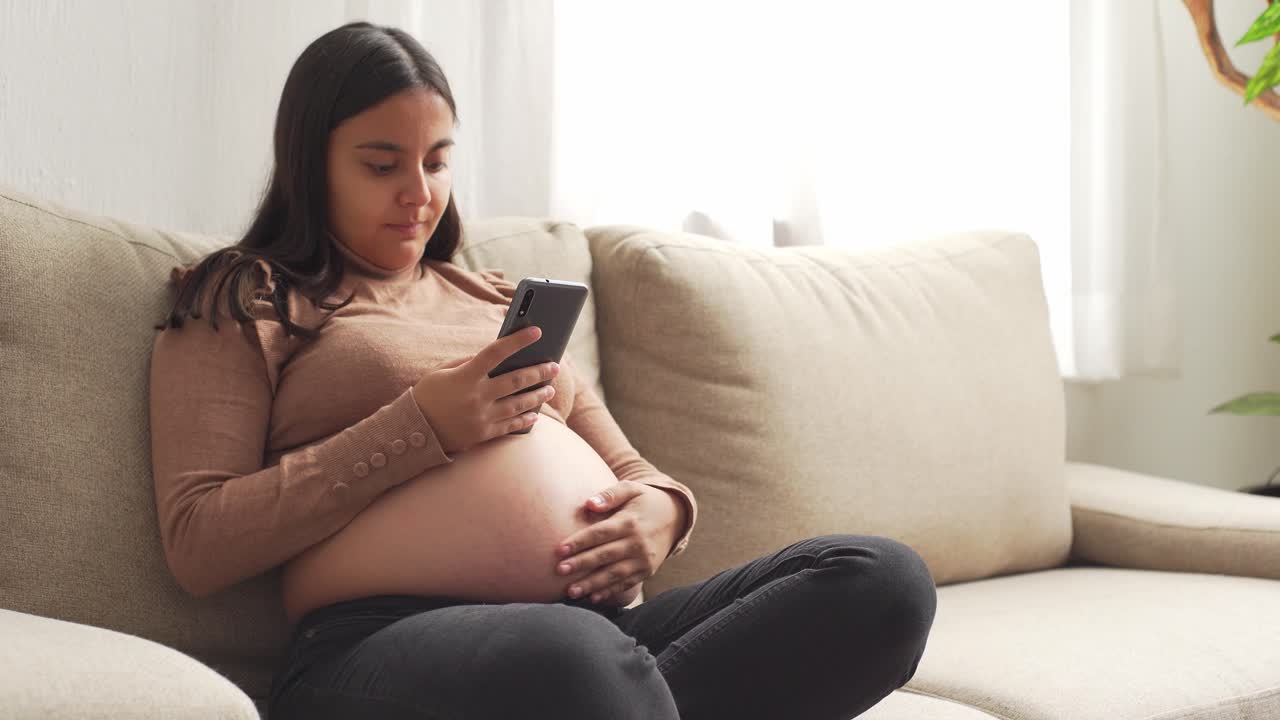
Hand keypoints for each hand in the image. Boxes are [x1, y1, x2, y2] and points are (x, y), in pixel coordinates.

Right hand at [411, 325, 558, 453]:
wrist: (414, 432)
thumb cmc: (428, 396)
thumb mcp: (442, 373)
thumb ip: (468, 363)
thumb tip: (495, 357)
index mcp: (466, 376)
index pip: (496, 352)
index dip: (518, 341)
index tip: (537, 332)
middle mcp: (477, 396)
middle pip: (516, 380)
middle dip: (539, 371)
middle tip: (555, 366)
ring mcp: (482, 417)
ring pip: (519, 404)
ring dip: (538, 395)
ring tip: (549, 389)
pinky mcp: (484, 435)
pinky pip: (511, 426)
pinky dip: (525, 419)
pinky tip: (535, 413)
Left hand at [554, 480, 681, 604]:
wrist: (675, 517)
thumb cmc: (645, 500)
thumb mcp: (632, 489)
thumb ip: (610, 494)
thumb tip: (589, 503)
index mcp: (630, 522)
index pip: (600, 533)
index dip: (579, 541)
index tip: (559, 549)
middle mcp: (637, 543)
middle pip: (604, 555)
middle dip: (581, 564)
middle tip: (559, 571)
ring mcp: (643, 559)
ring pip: (614, 574)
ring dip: (592, 584)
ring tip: (571, 591)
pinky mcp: (647, 571)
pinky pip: (626, 583)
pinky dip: (610, 591)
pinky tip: (593, 598)